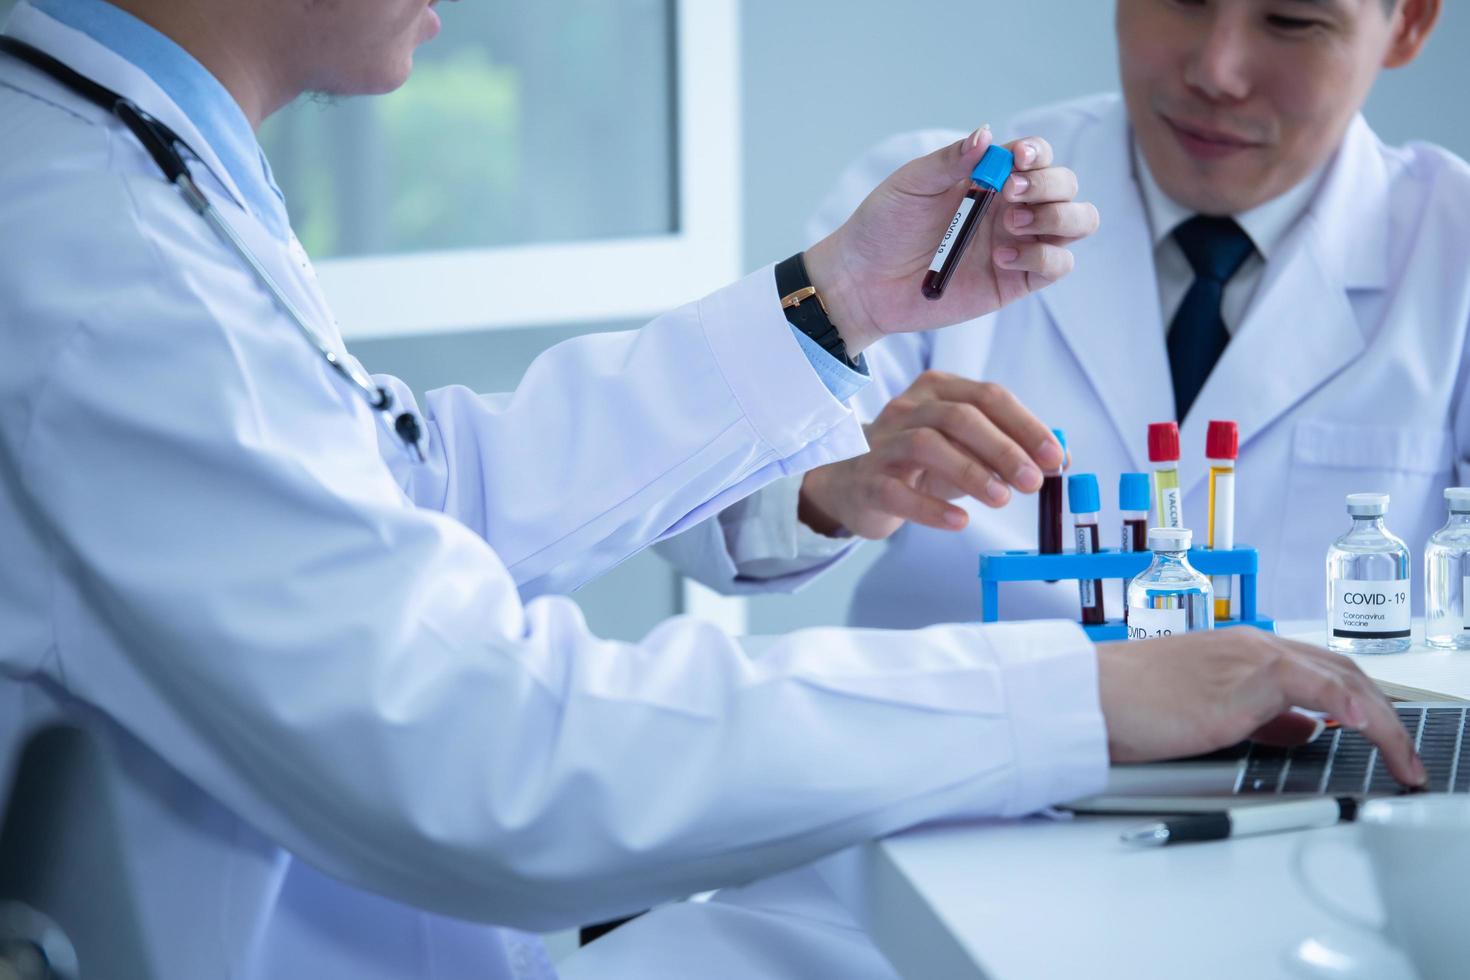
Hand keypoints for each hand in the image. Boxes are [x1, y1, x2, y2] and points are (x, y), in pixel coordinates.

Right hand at [798, 373, 1063, 537]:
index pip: (988, 397)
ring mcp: (882, 443)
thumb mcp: (963, 450)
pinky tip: (959, 521)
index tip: (1055, 459)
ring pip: (927, 444)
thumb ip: (1005, 450)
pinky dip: (931, 507)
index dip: (1026, 427)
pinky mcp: (866, 480)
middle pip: (960, 416)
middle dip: (1003, 448)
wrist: (852, 486)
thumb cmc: (917, 465)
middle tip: (1033, 482)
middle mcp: (908, 408)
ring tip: (1001, 499)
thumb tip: (1059, 460)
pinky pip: (896, 490)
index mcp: (937, 390)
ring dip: (971, 472)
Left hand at [802, 126, 1100, 355]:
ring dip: (1057, 218)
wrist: (863, 281)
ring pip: (1078, 222)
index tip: (1017, 161)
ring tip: (1011, 225)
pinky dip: (1043, 257)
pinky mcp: (1016, 281)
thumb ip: (950, 160)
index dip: (1038, 154)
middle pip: (1065, 186)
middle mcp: (1011, 207)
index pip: (1037, 156)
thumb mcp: (911, 185)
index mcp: (989, 178)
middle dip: (1048, 186)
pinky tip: (1002, 259)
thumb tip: (987, 134)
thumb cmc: (883, 227)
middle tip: (1009, 196)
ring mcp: (1018, 243)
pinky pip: (1058, 264)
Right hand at [1096, 630, 1426, 787]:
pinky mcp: (1246, 679)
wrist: (1091, 695)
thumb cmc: (1128, 704)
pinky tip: (1367, 730)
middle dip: (1384, 712)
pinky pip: (1320, 687)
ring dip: (1382, 721)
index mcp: (1240, 650)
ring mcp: (1251, 658)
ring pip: (1343, 677)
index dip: (1359, 699)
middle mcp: (1252, 645)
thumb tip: (1302, 729)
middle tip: (1403, 753)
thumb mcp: (1204, 711)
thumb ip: (1257, 717)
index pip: (1320, 667)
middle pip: (1343, 668)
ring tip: (1401, 760)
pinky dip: (1352, 707)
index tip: (1380, 731)